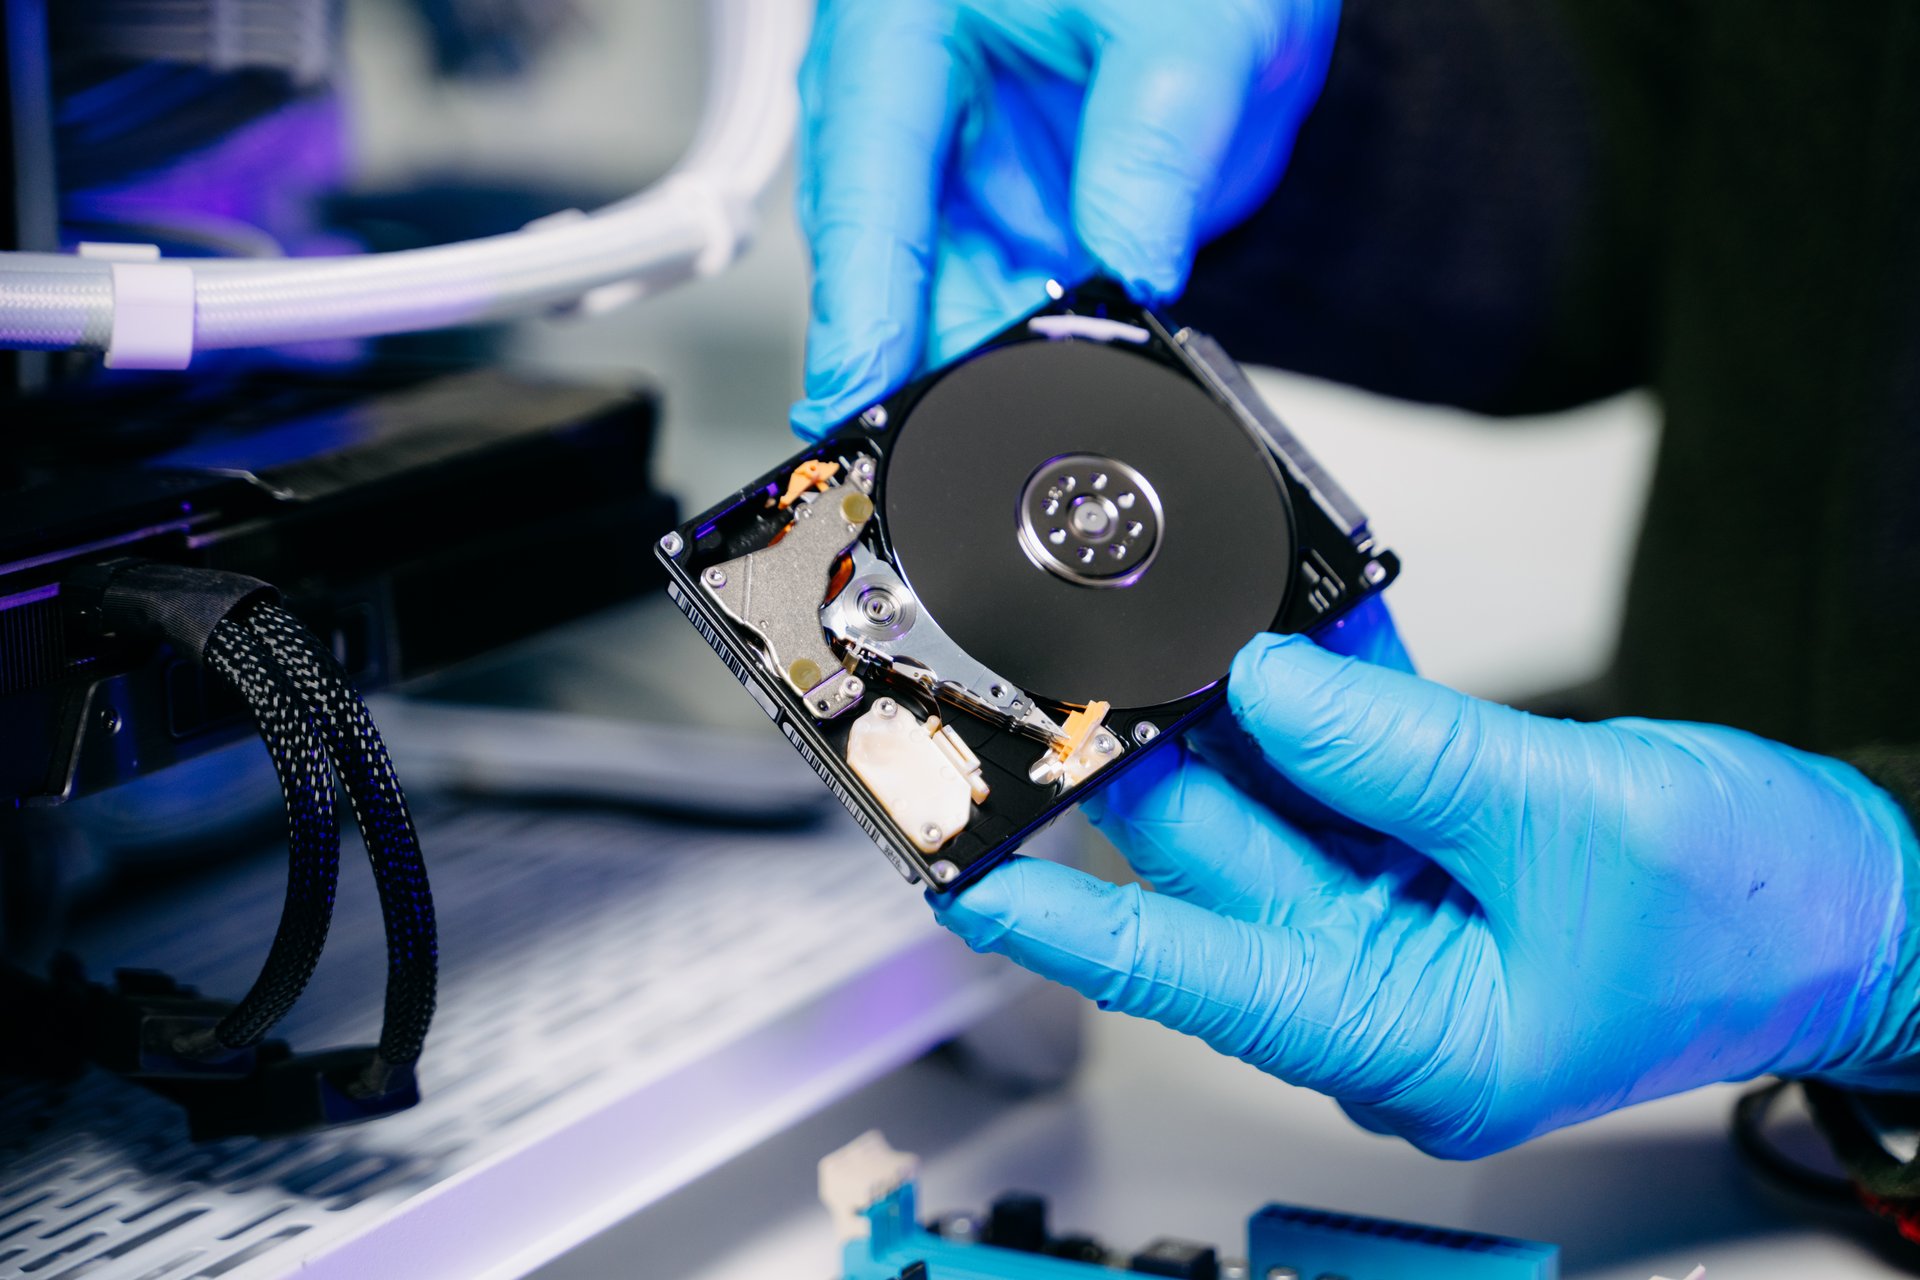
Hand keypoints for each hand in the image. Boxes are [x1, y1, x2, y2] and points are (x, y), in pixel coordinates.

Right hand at [791, 0, 1339, 436]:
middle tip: (960, 434)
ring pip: (932, 294)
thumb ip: (1156, 140)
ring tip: (1036, 397)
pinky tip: (1059, 368)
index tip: (861, 395)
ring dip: (980, 355)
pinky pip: (991, 300)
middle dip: (917, 352)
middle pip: (879, 256)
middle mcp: (906, 97)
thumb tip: (1130, 261)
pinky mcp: (998, 210)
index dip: (860, 302)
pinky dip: (1024, 345)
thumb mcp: (1192, 26)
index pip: (865, 181)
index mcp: (902, 25)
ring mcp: (952, 162)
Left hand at [934, 599, 1919, 1156]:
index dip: (1061, 923)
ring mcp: (1400, 909)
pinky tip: (1270, 614)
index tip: (955, 868)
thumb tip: (1260, 687)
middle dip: (1135, 756)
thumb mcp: (1575, 823)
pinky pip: (1345, 763)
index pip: (1188, 976)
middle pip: (1216, 860)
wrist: (1871, 904)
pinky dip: (1315, 693)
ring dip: (1220, 707)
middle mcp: (1378, 985)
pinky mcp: (1431, 843)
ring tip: (1142, 613)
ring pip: (1270, 796)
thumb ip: (1401, 756)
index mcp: (1402, 1037)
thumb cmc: (1759, 919)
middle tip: (1052, 661)